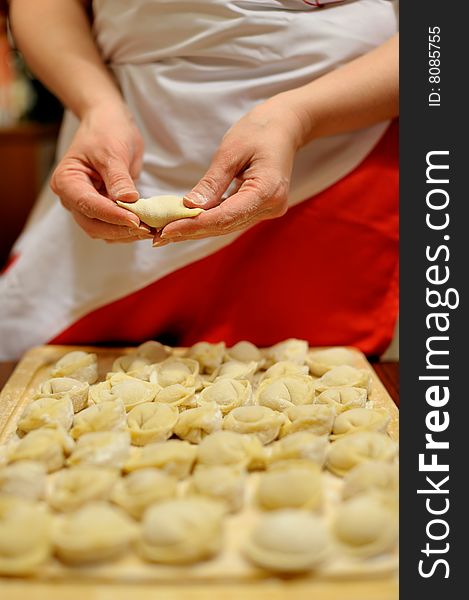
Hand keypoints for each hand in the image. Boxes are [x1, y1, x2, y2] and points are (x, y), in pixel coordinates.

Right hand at [51, 104, 152, 242]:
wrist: (109, 123)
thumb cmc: (107, 131)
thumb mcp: (113, 151)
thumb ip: (118, 179)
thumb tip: (127, 202)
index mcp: (67, 181)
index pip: (88, 205)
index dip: (112, 216)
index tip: (136, 221)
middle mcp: (72, 198)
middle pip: (93, 225)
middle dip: (120, 229)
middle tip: (148, 229)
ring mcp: (85, 206)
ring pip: (103, 231)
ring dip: (125, 234)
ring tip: (150, 229)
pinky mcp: (101, 210)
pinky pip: (112, 227)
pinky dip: (127, 230)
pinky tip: (146, 227)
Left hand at [153, 96, 304, 244]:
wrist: (285, 126)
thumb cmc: (260, 130)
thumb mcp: (231, 151)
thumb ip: (212, 182)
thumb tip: (189, 207)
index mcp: (267, 191)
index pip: (225, 216)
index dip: (194, 225)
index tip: (166, 230)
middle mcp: (271, 207)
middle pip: (224, 225)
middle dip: (190, 231)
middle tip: (157, 236)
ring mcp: (267, 210)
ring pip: (226, 225)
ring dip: (196, 229)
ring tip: (165, 233)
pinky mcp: (260, 208)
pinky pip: (230, 218)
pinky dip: (207, 220)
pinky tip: (185, 223)